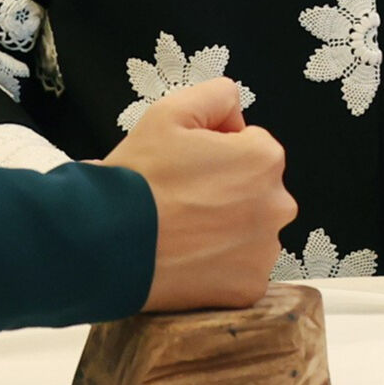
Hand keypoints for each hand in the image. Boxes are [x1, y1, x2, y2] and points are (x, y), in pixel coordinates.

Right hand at [104, 79, 295, 312]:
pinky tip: (187, 259)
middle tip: (181, 200)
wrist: (106, 242)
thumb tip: (235, 114)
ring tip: (181, 231)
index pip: (250, 146)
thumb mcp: (169, 111)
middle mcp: (277, 206)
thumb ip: (216, 95)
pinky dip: (219, 266)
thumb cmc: (139, 176)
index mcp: (264, 160)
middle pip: (255, 191)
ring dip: (225, 230)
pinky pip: (240, 270)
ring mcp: (265, 252)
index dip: (214, 151)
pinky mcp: (249, 290)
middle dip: (227, 191)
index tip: (184, 166)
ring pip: (250, 232)